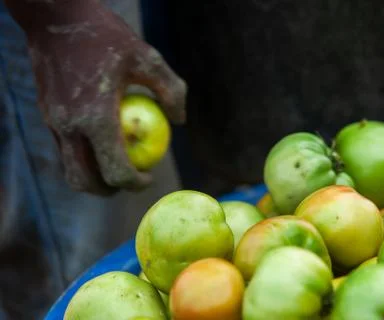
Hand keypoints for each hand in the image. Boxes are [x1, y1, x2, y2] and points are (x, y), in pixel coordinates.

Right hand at [9, 0, 186, 194]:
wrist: (55, 16)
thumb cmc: (106, 36)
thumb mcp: (148, 57)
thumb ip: (171, 90)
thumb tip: (180, 121)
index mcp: (96, 119)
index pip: (115, 172)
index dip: (136, 184)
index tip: (149, 177)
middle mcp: (69, 128)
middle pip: (85, 182)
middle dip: (110, 190)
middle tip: (130, 180)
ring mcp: (53, 123)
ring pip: (70, 169)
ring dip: (93, 176)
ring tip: (116, 164)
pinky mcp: (45, 115)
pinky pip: (64, 150)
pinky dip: (83, 157)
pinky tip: (101, 140)